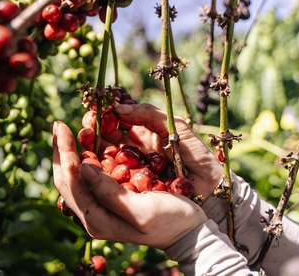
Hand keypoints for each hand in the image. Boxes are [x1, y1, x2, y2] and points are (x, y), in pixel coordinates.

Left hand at [53, 121, 207, 249]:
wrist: (191, 231)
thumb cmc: (172, 221)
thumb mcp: (143, 210)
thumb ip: (110, 193)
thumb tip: (83, 167)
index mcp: (97, 218)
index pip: (69, 181)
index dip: (64, 152)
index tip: (62, 126)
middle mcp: (93, 214)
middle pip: (66, 177)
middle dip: (62, 149)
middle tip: (59, 124)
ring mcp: (100, 206)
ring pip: (76, 175)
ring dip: (71, 151)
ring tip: (70, 128)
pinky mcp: (111, 198)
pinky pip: (91, 175)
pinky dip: (86, 155)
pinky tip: (90, 140)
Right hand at [78, 103, 222, 198]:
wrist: (211, 192)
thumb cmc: (197, 158)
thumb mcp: (175, 128)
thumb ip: (149, 114)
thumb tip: (118, 107)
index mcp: (143, 133)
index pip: (117, 119)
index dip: (104, 113)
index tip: (96, 108)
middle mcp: (132, 151)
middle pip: (105, 137)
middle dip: (93, 129)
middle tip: (88, 125)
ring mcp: (129, 170)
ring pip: (103, 156)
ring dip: (91, 147)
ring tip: (87, 140)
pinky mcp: (129, 188)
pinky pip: (109, 178)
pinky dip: (97, 170)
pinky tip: (90, 163)